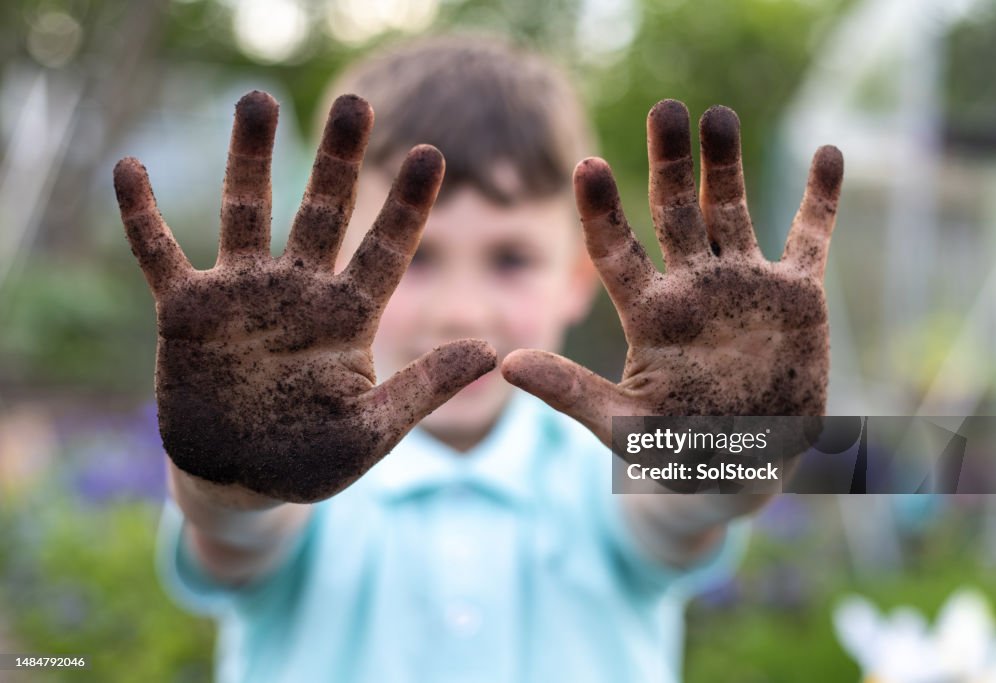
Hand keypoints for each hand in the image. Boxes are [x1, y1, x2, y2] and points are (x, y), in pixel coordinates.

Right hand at [115, 91, 495, 503]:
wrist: (240, 481)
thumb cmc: (311, 460)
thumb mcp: (372, 430)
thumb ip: (423, 388)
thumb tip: (491, 351)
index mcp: (348, 318)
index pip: (386, 250)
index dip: (408, 205)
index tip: (432, 154)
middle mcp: (299, 293)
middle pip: (322, 212)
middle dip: (338, 160)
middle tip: (356, 103)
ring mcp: (241, 296)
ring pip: (247, 212)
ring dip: (250, 158)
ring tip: (258, 100)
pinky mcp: (187, 312)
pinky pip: (159, 254)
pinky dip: (143, 215)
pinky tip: (130, 168)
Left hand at [502, 100, 841, 445]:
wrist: (741, 467)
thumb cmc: (674, 452)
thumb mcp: (622, 426)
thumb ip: (571, 393)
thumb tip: (507, 363)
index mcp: (649, 312)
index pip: (616, 249)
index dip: (602, 209)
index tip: (587, 166)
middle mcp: (692, 287)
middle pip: (675, 211)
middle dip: (670, 162)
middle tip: (665, 110)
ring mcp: (744, 286)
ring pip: (733, 211)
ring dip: (727, 165)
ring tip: (717, 116)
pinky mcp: (796, 298)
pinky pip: (810, 238)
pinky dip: (821, 200)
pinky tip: (827, 154)